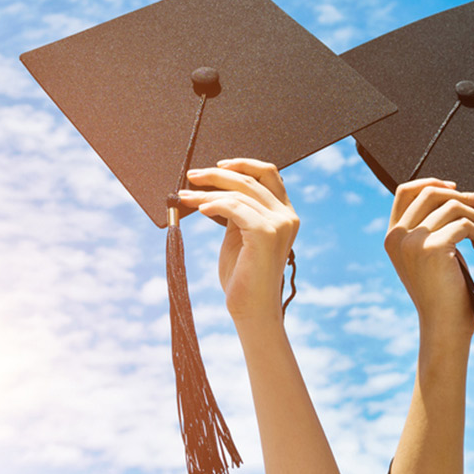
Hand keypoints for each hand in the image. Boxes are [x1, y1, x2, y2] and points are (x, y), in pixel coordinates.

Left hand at [177, 158, 295, 323]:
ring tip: (185, 197)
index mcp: (285, 213)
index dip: (243, 164)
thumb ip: (238, 211)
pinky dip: (213, 204)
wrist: (250, 309)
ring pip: (239, 192)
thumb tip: (216, 189)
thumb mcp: (240, 234)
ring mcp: (280, 223)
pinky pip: (234, 207)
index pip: (269, 173)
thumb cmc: (243, 276)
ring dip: (207, 191)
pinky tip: (199, 208)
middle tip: (192, 176)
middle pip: (251, 178)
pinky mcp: (266, 233)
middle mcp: (287, 215)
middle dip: (217, 174)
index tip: (217, 166)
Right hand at [384, 178, 473, 345]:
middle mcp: (397, 236)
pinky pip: (464, 224)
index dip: (432, 183)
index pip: (405, 191)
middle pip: (430, 192)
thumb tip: (466, 194)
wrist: (444, 324)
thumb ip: (434, 225)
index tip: (457, 188)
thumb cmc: (444, 291)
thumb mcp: (431, 253)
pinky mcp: (432, 248)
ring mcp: (412, 241)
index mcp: (392, 236)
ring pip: (453, 206)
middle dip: (462, 195)